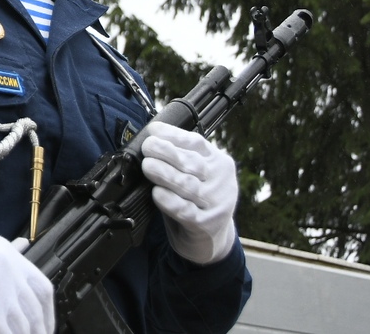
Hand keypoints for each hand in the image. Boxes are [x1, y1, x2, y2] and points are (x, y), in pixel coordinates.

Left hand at [140, 121, 238, 264]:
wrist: (211, 239)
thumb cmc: (195, 199)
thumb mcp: (194, 174)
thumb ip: (178, 159)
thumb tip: (150, 139)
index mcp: (218, 162)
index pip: (197, 143)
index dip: (174, 135)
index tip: (153, 130)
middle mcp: (221, 181)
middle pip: (193, 163)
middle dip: (167, 153)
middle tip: (147, 147)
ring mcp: (216, 204)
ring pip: (189, 186)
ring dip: (166, 174)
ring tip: (148, 166)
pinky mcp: (206, 225)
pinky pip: (186, 211)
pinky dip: (170, 201)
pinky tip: (157, 194)